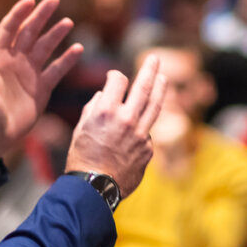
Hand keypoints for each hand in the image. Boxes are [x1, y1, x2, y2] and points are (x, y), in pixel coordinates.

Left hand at [0, 0, 82, 161]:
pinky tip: (78, 49)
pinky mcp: (42, 88)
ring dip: (56, 34)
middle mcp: (15, 61)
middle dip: (41, 16)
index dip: (19, 14)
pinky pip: (56, 70)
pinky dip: (67, 60)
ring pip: (45, 48)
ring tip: (68, 22)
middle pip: (30, 32)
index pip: (9, 29)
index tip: (30, 0)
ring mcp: (29, 74)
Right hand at [66, 55, 166, 197]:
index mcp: (106, 111)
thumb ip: (94, 107)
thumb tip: (104, 95)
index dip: (115, 76)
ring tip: (164, 78)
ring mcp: (140, 134)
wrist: (93, 187)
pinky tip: (140, 126)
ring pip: (154, 106)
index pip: (118, 80)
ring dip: (160, 89)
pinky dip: (144, 125)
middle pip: (143, 86)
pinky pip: (147, 131)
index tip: (114, 78)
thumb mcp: (82, 127)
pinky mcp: (148, 149)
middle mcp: (126, 119)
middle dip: (150, 69)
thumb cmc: (82, 157)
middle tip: (155, 58)